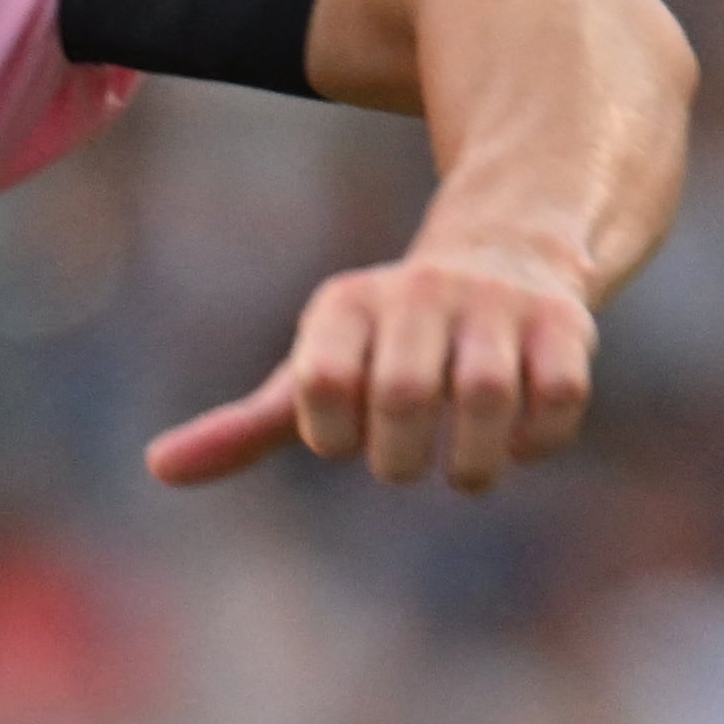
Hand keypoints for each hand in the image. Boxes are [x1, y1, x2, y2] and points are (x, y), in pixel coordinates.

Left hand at [145, 239, 598, 494]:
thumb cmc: (387, 341)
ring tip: (462, 469)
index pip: (320, 382)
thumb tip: (157, 470)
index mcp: (345, 305)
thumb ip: (245, 426)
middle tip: (402, 461)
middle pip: (403, 395)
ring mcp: (496, 307)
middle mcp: (419, 295)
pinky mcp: (565, 325)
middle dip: (399, 457)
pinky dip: (538, 441)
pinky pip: (559, 396)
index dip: (330, 433)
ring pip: (485, 395)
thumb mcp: (315, 370)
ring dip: (471, 462)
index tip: (342, 437)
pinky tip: (519, 443)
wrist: (505, 253)